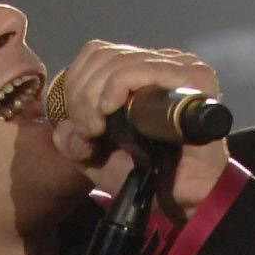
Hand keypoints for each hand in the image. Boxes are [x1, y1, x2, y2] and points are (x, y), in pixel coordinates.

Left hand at [49, 40, 228, 213]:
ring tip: (97, 131)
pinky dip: (115, 88)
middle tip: (87, 133)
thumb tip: (61, 128)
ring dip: (93, 98)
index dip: (77, 85)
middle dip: (81, 96)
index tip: (81, 128)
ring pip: (116, 62)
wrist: (186, 200)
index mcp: (141, 71)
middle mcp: (161, 62)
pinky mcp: (194, 77)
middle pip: (101, 55)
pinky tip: (108, 113)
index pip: (97, 54)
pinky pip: (139, 69)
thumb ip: (76, 142)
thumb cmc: (149, 178)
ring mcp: (179, 67)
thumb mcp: (99, 159)